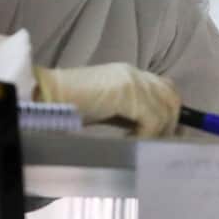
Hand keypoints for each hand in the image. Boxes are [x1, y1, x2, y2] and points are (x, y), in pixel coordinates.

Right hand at [34, 63, 180, 135]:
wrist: (46, 96)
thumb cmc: (69, 106)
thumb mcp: (107, 108)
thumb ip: (129, 114)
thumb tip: (151, 132)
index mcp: (130, 74)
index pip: (165, 89)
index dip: (171, 112)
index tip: (170, 134)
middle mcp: (135, 74)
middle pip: (172, 97)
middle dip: (171, 123)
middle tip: (159, 143)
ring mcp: (132, 81)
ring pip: (166, 109)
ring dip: (158, 131)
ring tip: (140, 144)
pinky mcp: (128, 93)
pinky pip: (152, 119)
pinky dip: (146, 135)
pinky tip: (128, 141)